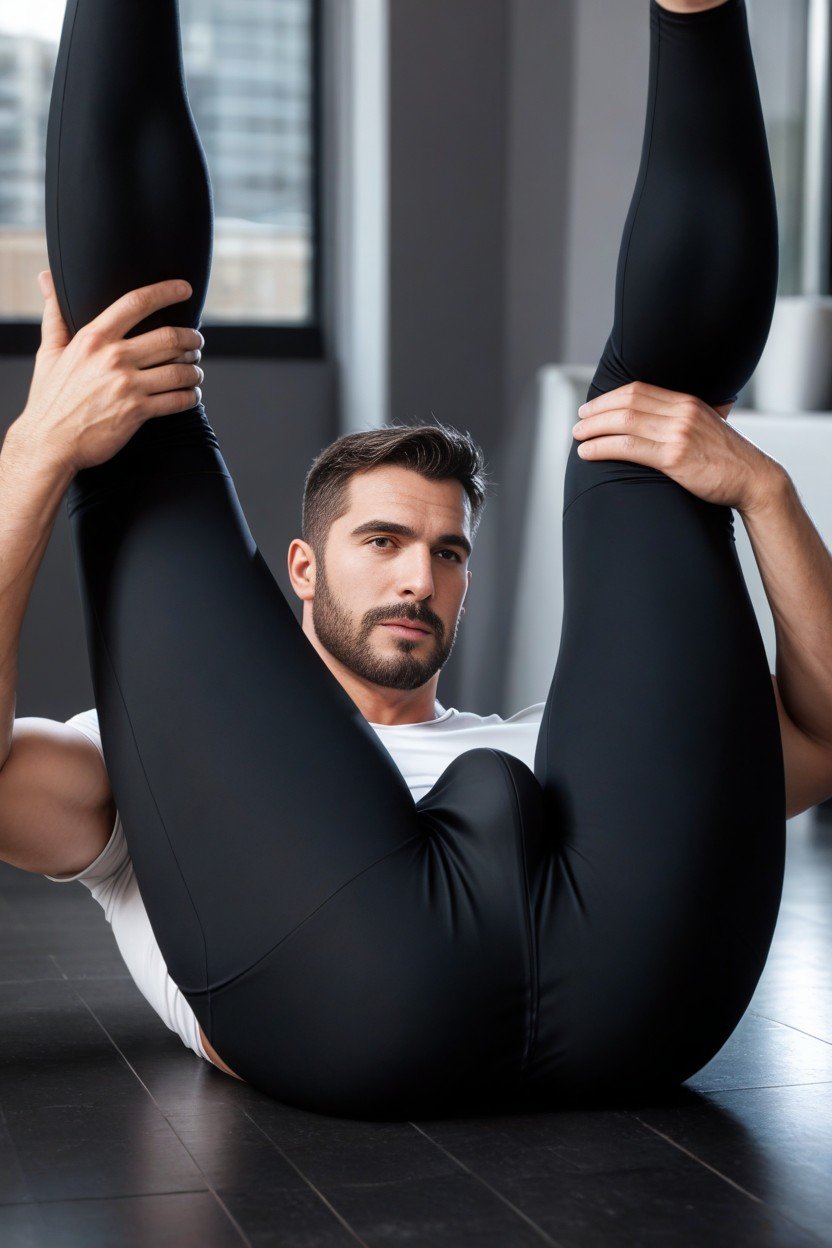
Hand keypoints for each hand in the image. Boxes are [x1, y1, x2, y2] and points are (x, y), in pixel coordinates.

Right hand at [12, 271, 204, 476]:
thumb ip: (54, 313)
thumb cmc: (50, 397)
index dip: (166, 292)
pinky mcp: (137, 412)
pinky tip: (191, 394)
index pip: (136, 303)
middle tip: (196, 341)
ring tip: (195, 371)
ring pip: (180, 370)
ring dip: (195, 369)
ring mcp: (127, 386)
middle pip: (169, 337)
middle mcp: (113, 358)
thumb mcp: (49, 351)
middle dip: (191, 338)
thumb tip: (46, 277)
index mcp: (94, 338)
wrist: (49, 442)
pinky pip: (178, 400)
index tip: (185, 289)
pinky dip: (191, 396)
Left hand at [572, 381, 783, 512]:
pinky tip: (587, 453)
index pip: (639, 390)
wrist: (753, 480)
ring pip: (623, 423)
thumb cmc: (728, 460)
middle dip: (597, 411)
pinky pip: (628, 448)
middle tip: (578, 421)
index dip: (610, 397)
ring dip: (593, 429)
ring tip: (577, 437)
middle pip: (627, 403)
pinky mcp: (674, 458)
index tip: (592, 407)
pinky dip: (602, 448)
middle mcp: (682, 413)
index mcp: (688, 402)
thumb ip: (686, 418)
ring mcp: (678, 434)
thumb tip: (661, 418)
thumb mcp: (709, 427)